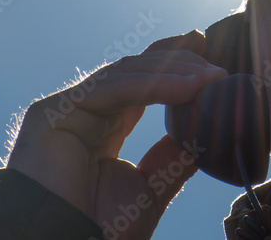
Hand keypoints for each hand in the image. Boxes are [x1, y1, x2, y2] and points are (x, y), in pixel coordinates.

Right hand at [6, 31, 226, 239]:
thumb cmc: (99, 229)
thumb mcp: (151, 188)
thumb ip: (175, 158)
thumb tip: (206, 133)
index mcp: (102, 127)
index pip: (140, 83)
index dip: (171, 63)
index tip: (206, 48)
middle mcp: (83, 113)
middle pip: (133, 72)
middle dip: (178, 61)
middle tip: (217, 64)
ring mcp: (66, 110)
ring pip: (125, 76)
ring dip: (174, 73)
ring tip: (212, 78)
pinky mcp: (53, 113)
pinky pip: (111, 89)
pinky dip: (154, 85)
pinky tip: (189, 87)